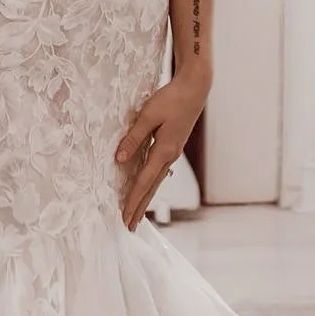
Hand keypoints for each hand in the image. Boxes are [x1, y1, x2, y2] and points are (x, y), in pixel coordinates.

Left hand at [115, 68, 207, 227]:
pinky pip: (159, 172)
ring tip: (137, 214)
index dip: (133, 201)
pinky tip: (147, 188)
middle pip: (151, 188)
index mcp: (164, 151)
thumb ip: (134, 137)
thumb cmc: (171, 99)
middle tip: (129, 226)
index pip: (144, 182)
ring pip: (156, 181)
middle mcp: (170, 156)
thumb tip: (119, 159)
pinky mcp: (172, 147)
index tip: (124, 217)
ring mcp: (173, 153)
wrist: (194, 89)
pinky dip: (150, 184)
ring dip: (145, 198)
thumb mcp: (148, 115)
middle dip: (140, 208)